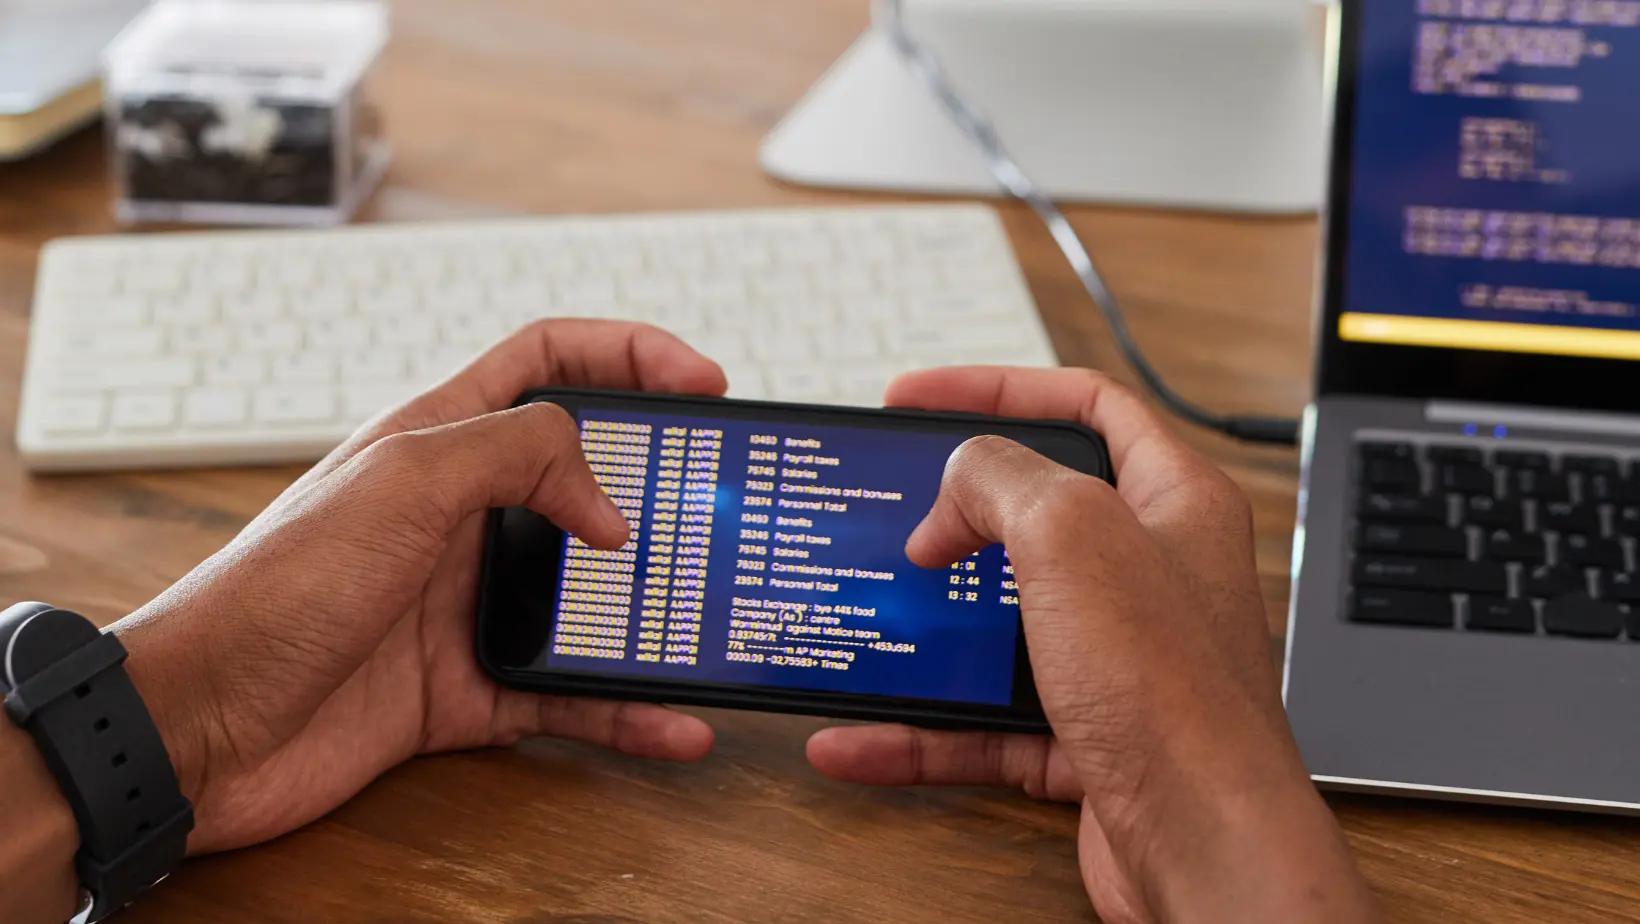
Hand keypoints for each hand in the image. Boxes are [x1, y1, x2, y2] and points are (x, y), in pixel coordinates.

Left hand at [112, 320, 725, 853]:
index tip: (703, 382)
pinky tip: (673, 725)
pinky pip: (567, 697)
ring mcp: (465, 604)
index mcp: (439, 440)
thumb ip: (518, 451)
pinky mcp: (467, 689)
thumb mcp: (407, 480)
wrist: (202, 728)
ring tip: (716, 617)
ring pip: (587, 597)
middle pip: (583, 478)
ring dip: (653, 610)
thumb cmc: (277, 590)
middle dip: (661, 483)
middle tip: (724, 499)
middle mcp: (460, 517)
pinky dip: (623, 711)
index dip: (630, 354)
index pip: (548, 362)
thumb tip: (605, 499)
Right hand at [806, 367, 1377, 922]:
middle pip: (1036, 514)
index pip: (1086, 406)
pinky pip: (983, 721)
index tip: (918, 396)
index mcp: (1172, 501)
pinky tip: (858, 736)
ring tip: (867, 612)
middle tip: (890, 501)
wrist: (1205, 845)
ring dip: (929, 625)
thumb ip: (1001, 479)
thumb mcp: (1071, 534)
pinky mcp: (1084, 735)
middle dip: (954, 509)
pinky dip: (919, 729)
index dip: (998, 388)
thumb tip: (956, 486)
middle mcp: (1150, 574)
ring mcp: (1117, 659)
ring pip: (1002, 624)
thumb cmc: (1173, 692)